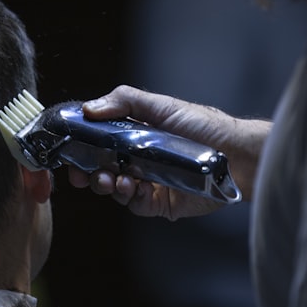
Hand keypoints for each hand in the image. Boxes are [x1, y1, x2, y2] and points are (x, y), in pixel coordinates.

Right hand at [66, 85, 270, 218]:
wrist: (237, 155)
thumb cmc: (204, 126)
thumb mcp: (161, 105)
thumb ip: (124, 101)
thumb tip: (88, 109)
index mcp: (133, 135)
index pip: (96, 142)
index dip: (79, 148)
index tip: (68, 152)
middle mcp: (137, 159)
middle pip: (98, 168)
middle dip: (86, 172)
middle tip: (82, 174)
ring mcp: (148, 182)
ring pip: (113, 188)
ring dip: (105, 184)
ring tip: (110, 179)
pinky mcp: (160, 203)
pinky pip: (135, 205)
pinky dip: (128, 198)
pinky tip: (131, 188)